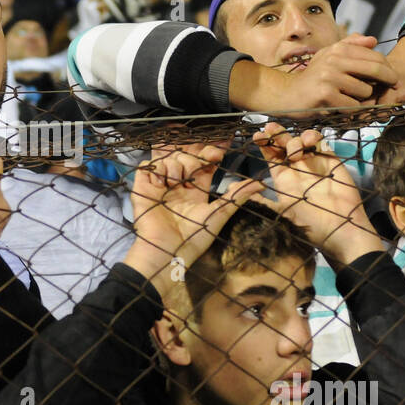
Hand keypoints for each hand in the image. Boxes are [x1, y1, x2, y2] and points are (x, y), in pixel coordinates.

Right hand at [125, 143, 264, 297]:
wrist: (167, 250)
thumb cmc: (194, 238)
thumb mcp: (219, 215)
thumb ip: (237, 196)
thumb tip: (261, 183)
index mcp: (196, 191)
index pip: (203, 164)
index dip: (209, 154)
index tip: (216, 154)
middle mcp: (178, 186)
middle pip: (185, 156)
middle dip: (193, 157)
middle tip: (196, 168)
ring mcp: (160, 186)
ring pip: (168, 158)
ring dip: (174, 165)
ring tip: (174, 183)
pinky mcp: (143, 187)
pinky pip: (148, 166)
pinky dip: (156, 169)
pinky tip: (161, 182)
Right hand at [237, 35, 397, 113]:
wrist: (286, 95)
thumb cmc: (311, 77)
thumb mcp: (328, 56)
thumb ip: (350, 46)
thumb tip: (373, 40)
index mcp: (338, 50)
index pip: (374, 57)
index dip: (388, 69)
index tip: (392, 78)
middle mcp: (334, 60)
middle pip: (375, 70)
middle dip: (388, 81)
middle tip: (391, 89)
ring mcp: (329, 77)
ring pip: (365, 91)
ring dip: (364, 99)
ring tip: (353, 99)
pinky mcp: (325, 95)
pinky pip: (352, 105)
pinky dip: (351, 110)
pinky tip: (343, 108)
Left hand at [251, 124, 380, 264]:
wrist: (340, 229)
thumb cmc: (310, 224)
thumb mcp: (280, 213)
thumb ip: (260, 200)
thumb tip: (233, 190)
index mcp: (283, 179)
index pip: (271, 155)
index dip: (264, 144)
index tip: (257, 136)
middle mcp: (297, 168)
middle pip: (284, 144)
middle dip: (276, 134)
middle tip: (270, 129)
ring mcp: (314, 163)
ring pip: (300, 140)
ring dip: (294, 140)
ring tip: (295, 154)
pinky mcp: (330, 160)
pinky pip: (320, 142)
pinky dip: (313, 137)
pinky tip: (309, 144)